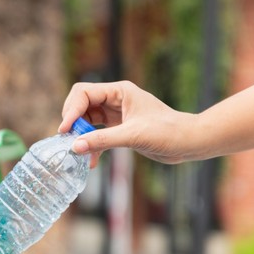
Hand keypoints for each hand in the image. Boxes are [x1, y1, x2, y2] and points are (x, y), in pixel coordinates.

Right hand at [58, 81, 198, 167]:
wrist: (189, 142)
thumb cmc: (168, 131)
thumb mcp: (133, 136)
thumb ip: (103, 140)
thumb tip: (75, 147)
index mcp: (119, 91)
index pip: (84, 92)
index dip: (71, 110)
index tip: (64, 130)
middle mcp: (116, 99)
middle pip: (82, 105)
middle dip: (73, 122)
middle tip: (68, 141)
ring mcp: (118, 114)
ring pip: (88, 120)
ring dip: (81, 136)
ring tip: (78, 153)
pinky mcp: (121, 129)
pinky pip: (98, 134)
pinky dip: (93, 145)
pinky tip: (92, 161)